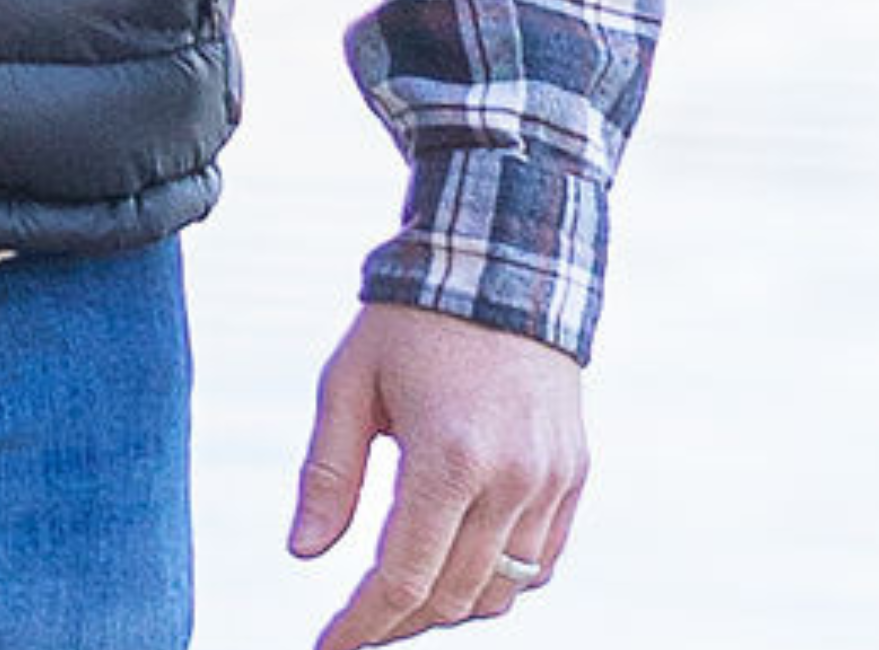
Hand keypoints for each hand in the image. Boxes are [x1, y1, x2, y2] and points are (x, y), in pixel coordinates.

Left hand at [290, 302, 588, 643]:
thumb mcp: (348, 384)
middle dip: (398, 623)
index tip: (327, 649)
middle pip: (453, 597)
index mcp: (449, 457)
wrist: (502, 266)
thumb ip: (328, 473)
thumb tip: (305, 551)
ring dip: (448, 607)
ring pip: (502, 591)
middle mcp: (512, 479)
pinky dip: (497, 581)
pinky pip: (540, 562)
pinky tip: (455, 567)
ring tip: (399, 599)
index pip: (403, 579)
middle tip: (354, 625)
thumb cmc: (409, 322)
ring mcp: (551, 481)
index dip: (361, 626)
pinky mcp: (573, 476)